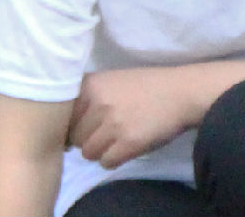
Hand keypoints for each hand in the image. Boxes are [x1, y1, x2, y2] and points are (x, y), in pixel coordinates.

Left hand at [67, 65, 212, 169]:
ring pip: (88, 153)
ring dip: (100, 151)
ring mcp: (113, 123)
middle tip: (106, 134)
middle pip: (75, 137)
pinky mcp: (128, 142)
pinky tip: (125, 148)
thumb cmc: (145, 86)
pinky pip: (106, 163)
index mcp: (92, 84)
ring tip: (116, 141)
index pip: (64, 117)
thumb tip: (66, 128)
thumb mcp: (111, 80)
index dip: (74, 125)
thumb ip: (88, 98)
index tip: (86, 127)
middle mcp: (99, 103)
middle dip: (88, 139)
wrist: (180, 92)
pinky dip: (114, 159)